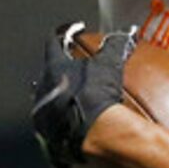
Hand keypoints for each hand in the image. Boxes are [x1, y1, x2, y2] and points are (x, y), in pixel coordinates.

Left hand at [30, 23, 132, 167]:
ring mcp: (42, 116)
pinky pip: (53, 125)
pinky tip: (74, 124)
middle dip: (60, 70)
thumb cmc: (96, 96)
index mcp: (53, 68)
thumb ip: (115, 45)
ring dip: (59, 96)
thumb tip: (126, 32)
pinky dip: (63, 121)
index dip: (65, 32)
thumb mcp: (109, 65)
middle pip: (47, 73)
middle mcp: (41, 90)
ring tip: (73, 98)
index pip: (54, 42)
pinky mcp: (47, 137)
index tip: (74, 30)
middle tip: (73, 68)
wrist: (91, 135)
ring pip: (47, 101)